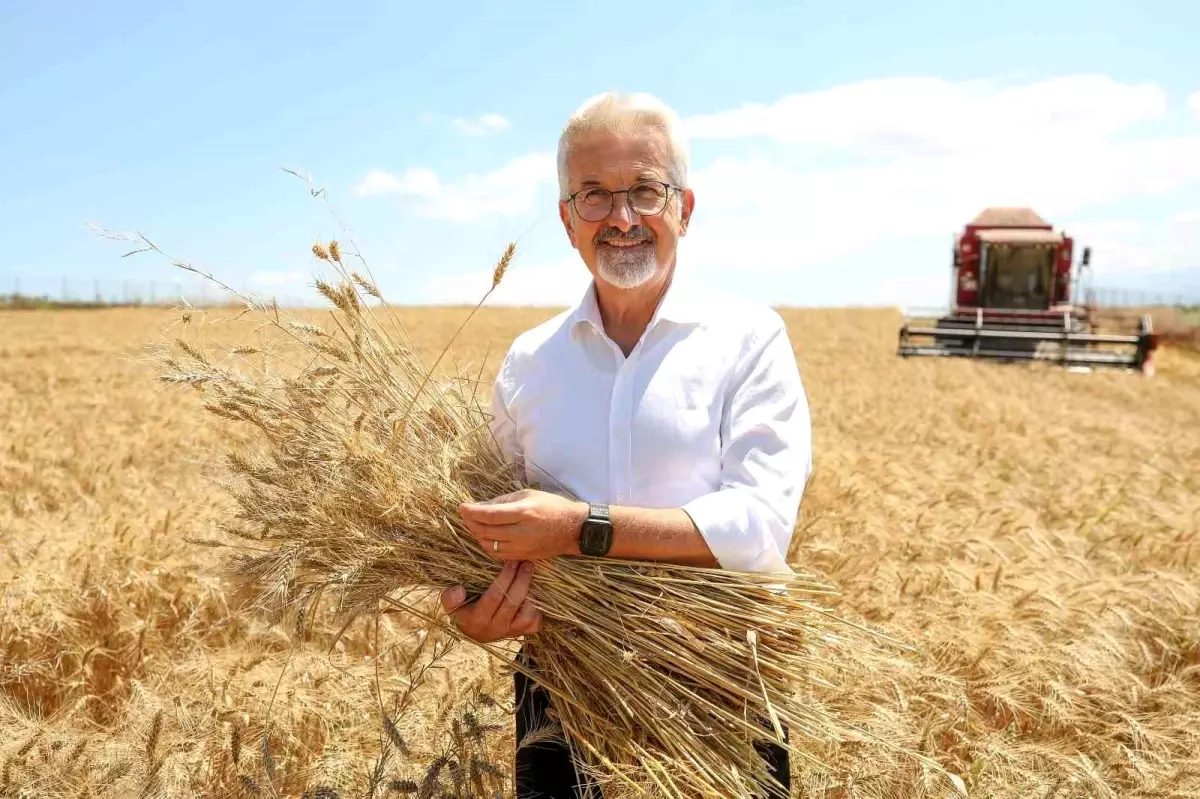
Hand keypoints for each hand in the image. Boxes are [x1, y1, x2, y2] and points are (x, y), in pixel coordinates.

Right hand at [440, 561, 542, 643]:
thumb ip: (449, 597)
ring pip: (527, 614)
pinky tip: (532, 596)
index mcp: (476, 620)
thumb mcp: (450, 605)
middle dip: (522, 579)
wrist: (473, 632)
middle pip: (513, 602)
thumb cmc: (463, 611)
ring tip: (531, 577)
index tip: (511, 561)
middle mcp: (494, 629)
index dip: (505, 578)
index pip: (494, 597)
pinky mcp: (520, 633)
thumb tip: (459, 590)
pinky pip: (534, 624)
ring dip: (532, 594)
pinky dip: (537, 609)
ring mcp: (509, 632)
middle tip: (527, 563)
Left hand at [460, 489, 587, 560]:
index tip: (462, 507)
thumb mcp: (529, 495)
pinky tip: (486, 537)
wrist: (573, 529)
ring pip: (489, 545)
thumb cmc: (552, 506)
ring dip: (477, 535)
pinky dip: (487, 546)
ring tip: (474, 525)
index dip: (472, 511)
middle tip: (466, 515)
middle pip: (486, 531)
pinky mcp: (524, 556)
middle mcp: (522, 532)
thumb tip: (481, 505)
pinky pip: (498, 554)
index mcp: (524, 512)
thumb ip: (504, 501)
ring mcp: (523, 547)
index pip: (490, 515)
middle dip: (471, 523)